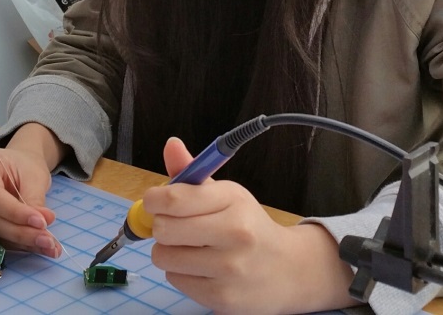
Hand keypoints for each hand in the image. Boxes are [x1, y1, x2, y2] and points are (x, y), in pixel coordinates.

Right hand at [0, 143, 61, 256]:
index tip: (41, 223)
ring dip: (18, 241)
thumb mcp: (34, 177)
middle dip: (19, 232)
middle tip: (47, 240)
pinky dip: (13, 243)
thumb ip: (35, 201)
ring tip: (46, 245)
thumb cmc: (24, 167)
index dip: (15, 213)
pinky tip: (34, 245)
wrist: (16, 168)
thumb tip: (41, 226)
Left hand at [144, 138, 354, 314]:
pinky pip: (175, 280)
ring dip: (170, 252)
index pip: (175, 198)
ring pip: (163, 257)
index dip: (154, 199)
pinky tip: (202, 269)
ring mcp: (229, 269)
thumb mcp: (227, 195)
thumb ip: (193, 172)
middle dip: (163, 227)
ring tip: (191, 249)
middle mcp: (235, 233)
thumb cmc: (248, 227)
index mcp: (234, 201)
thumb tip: (170, 144)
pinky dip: (182, 273)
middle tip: (177, 227)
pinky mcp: (222, 297)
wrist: (287, 270)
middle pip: (163, 229)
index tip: (155, 201)